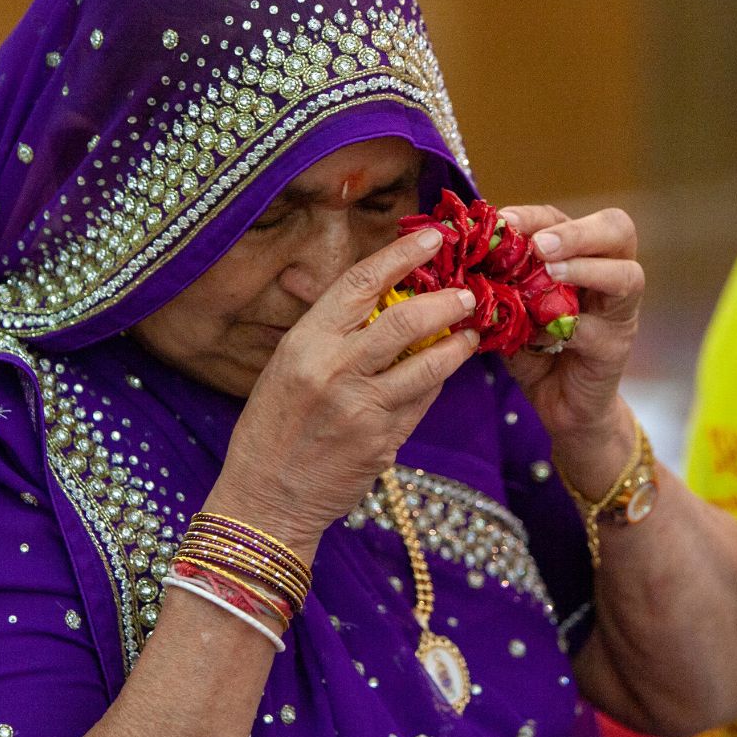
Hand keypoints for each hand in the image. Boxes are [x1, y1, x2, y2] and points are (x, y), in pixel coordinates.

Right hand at [205, 228, 479, 560]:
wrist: (266, 499)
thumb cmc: (272, 427)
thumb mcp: (284, 366)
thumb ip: (327, 331)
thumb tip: (371, 291)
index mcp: (304, 344)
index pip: (359, 284)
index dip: (401, 256)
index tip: (433, 237)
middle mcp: (334, 371)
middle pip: (406, 320)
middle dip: (446, 300)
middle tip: (469, 293)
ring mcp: (362, 409)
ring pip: (428, 365)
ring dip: (457, 345)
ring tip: (470, 333)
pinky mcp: (384, 443)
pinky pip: (422, 403)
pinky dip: (437, 383)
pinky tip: (442, 374)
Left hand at [499, 205, 643, 449]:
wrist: (559, 404)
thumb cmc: (536, 348)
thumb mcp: (513, 310)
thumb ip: (500, 284)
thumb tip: (463, 257)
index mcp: (580, 256)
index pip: (563, 219)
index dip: (534, 216)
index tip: (503, 221)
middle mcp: (609, 276)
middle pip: (617, 230)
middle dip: (577, 232)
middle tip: (540, 245)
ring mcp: (618, 313)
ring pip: (627, 276)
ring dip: (585, 268)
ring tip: (549, 272)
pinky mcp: (615, 348)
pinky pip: (598, 330)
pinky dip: (569, 326)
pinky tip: (541, 330)